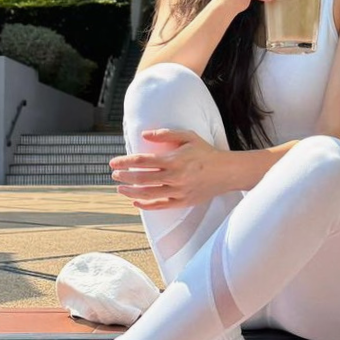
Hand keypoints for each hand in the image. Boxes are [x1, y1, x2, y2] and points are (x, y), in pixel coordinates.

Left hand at [109, 129, 231, 209]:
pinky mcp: (182, 202)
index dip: (125, 162)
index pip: (142, 161)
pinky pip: (160, 206)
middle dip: (124, 176)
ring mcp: (178, 191)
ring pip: (148, 194)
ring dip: (130, 192)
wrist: (226, 172)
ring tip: (120, 188)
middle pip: (142, 178)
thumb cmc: (205, 152)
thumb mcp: (188, 136)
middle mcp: (174, 176)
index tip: (113, 162)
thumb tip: (144, 135)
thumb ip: (165, 134)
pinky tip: (135, 202)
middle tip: (114, 174)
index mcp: (174, 159)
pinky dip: (145, 205)